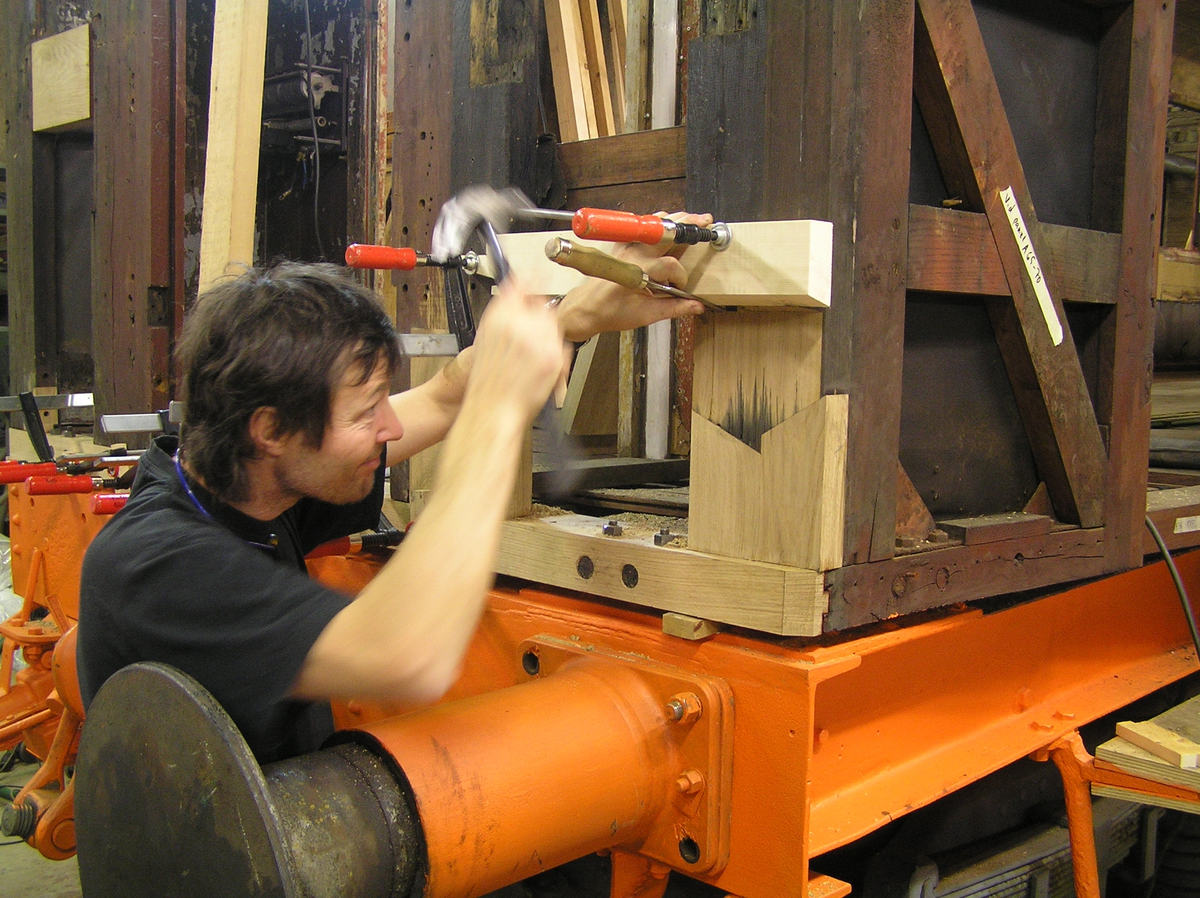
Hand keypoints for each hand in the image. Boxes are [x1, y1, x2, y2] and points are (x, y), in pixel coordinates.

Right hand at [462, 276, 564, 423]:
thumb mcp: (486, 337)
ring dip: (548, 336)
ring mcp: (538, 339)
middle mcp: (518, 322)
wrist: (492, 407)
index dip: (531, 277)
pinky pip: (561, 346)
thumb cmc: (487, 379)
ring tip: (530, 357)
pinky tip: (538, 366)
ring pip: (553, 325)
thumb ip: (503, 313)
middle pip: (542, 305)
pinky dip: (555, 355)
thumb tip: (517, 292)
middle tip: (530, 338)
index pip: (520, 282)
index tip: (538, 270)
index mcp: (498, 315)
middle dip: (540, 318)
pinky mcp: (552, 356)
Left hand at [554, 211, 712, 342]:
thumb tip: (696, 306)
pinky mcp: (621, 243)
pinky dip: (658, 224)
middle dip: (689, 224)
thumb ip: (674, 308)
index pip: (673, 265)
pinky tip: (668, 227)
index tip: (679, 288)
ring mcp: (626, 244)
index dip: (681, 277)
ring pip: (655, 223)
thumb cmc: (610, 312)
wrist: (587, 308)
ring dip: (674, 220)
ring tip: (692, 219)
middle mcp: (634, 252)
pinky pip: (643, 227)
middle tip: (705, 221)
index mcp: (641, 270)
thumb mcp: (646, 315)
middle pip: (667, 230)